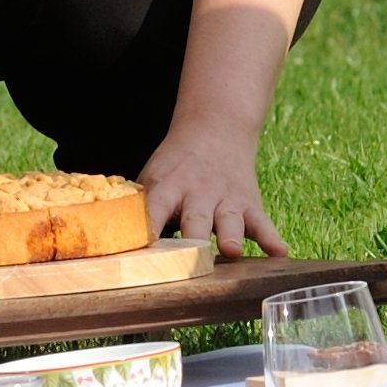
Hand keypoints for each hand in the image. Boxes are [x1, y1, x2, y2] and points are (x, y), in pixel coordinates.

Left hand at [140, 125, 287, 258]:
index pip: (155, 207)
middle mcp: (198, 194)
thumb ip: (139, 209)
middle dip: (193, 237)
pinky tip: (279, 252)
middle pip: (195, 218)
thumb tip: (107, 241)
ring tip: (230, 251)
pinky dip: (271, 237)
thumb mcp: (152, 178)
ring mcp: (226, 199)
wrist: (215, 129)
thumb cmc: (175, 167)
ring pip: (229, 219)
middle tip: (190, 257)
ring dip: (230, 235)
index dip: (148, 227)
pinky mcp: (249, 204)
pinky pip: (262, 222)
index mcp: (167, 187)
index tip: (141, 249)